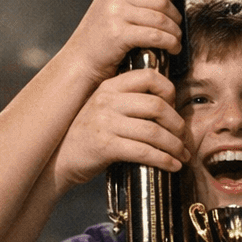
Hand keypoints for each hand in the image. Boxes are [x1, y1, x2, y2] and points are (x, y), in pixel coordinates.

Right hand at [54, 69, 188, 188]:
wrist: (58, 159)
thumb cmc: (87, 135)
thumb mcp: (103, 109)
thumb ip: (128, 102)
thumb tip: (168, 108)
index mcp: (109, 86)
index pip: (148, 76)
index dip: (169, 90)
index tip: (175, 106)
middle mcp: (107, 100)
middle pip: (156, 105)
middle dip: (177, 124)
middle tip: (183, 137)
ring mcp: (105, 123)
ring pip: (153, 131)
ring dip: (174, 145)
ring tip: (182, 154)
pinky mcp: (105, 146)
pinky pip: (144, 151)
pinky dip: (163, 160)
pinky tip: (172, 165)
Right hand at [63, 0, 181, 82]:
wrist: (81, 60)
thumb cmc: (100, 37)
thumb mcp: (118, 8)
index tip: (171, 8)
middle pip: (161, 0)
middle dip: (175, 17)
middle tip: (176, 29)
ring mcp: (115, 12)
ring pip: (161, 19)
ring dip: (174, 32)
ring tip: (175, 41)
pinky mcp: (119, 33)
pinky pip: (156, 36)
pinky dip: (169, 43)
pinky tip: (171, 48)